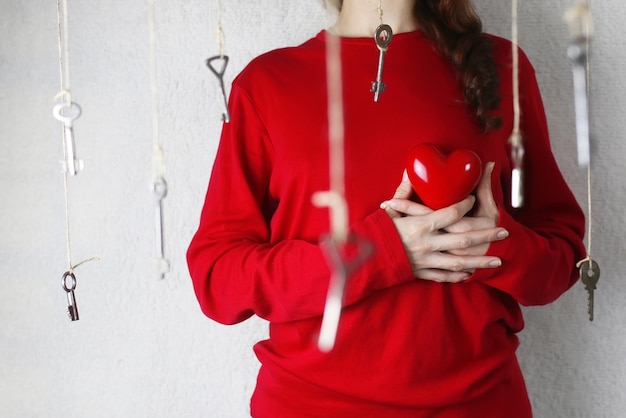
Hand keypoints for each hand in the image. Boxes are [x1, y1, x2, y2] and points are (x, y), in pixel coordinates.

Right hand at [381, 164, 507, 282]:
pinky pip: (445, 275)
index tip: (473, 200)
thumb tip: (408, 170)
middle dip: (486, 236)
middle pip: (464, 240)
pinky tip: (472, 273)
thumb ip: (403, 193)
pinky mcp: (423, 273)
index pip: (450, 214)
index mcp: (421, 226)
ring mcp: (427, 261)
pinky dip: (459, 275)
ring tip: (498, 260)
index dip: (465, 205)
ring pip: (460, 262)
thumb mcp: (390, 211)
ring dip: (480, 262)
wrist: (366, 260)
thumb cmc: (377, 233)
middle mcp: (428, 244)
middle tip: (504, 232)